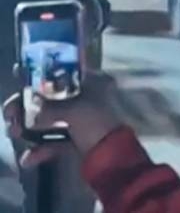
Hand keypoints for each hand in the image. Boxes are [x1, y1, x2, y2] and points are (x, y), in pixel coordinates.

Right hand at [4, 73, 122, 167]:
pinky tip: (29, 158)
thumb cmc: (96, 124)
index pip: (63, 75)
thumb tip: (31, 102)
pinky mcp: (79, 141)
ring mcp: (84, 121)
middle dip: (29, 109)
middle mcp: (89, 99)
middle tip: (12, 116)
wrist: (112, 159)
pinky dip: (42, 149)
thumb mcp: (73, 110)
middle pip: (53, 100)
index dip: (41, 80)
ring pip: (51, 121)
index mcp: (94, 84)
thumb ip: (49, 105)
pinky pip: (56, 141)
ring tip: (16, 133)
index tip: (21, 87)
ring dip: (31, 129)